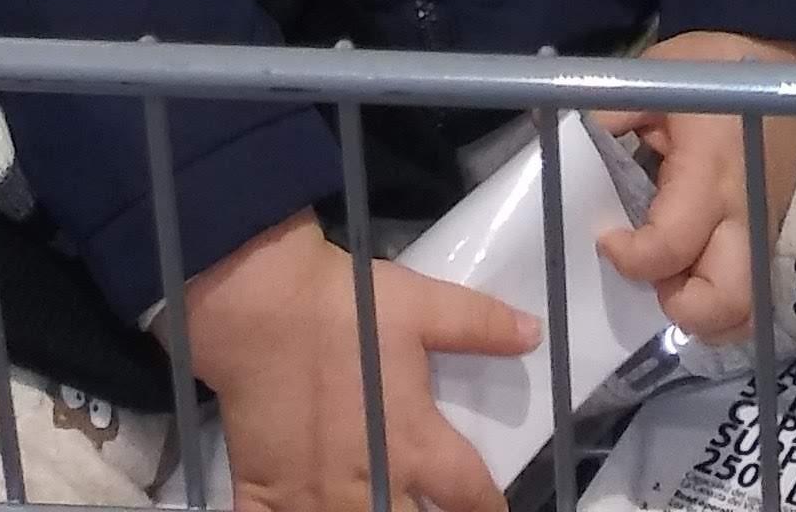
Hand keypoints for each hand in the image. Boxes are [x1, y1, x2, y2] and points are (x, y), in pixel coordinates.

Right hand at [185, 213, 536, 511]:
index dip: (490, 509)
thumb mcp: (422, 306)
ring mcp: (316, 496)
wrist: (261, 304)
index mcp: (417, 441)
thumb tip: (534, 332)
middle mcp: (373, 483)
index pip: (472, 496)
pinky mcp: (265, 494)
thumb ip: (479, 324)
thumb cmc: (346, 305)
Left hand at [595, 35, 795, 342]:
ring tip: (675, 282)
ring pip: (747, 311)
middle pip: (728, 302)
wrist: (782, 64)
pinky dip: (720, 303)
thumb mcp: (653, 77)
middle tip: (655, 277)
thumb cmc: (713, 69)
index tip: (607, 239)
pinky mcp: (772, 239)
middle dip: (683, 307)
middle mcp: (743, 214)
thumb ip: (609, 117)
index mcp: (710, 173)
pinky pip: (751, 293)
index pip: (670, 246)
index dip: (631, 257)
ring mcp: (764, 232)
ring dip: (706, 314)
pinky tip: (694, 276)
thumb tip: (564, 147)